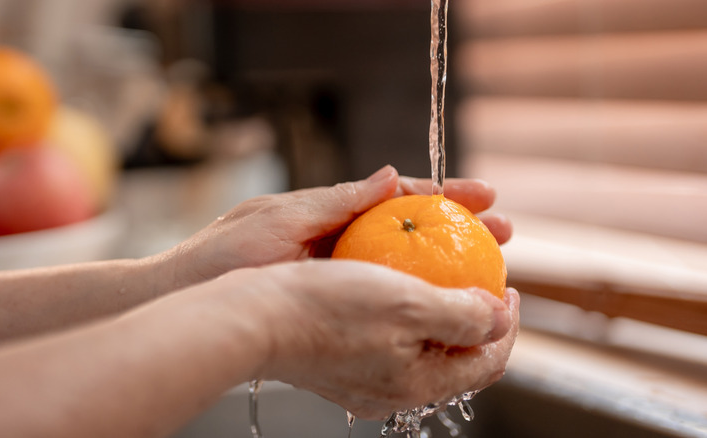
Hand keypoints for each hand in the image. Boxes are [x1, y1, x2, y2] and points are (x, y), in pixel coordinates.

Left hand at [161, 165, 511, 288]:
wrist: (193, 300)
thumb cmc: (225, 254)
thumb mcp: (284, 217)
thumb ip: (338, 199)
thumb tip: (392, 175)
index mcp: (332, 212)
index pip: (399, 197)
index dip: (444, 194)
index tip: (486, 195)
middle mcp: (341, 241)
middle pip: (412, 231)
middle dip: (460, 229)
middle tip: (505, 234)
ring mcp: (338, 275)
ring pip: (404, 268)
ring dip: (446, 267)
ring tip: (489, 274)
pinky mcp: (330, 305)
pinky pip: (380, 300)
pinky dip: (413, 301)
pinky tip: (440, 311)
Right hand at [251, 260, 518, 419]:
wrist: (255, 318)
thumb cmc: (327, 308)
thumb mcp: (409, 304)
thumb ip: (463, 315)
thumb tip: (498, 319)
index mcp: (419, 383)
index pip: (487, 362)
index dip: (508, 324)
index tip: (508, 286)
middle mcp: (395, 390)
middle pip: (456, 357)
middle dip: (476, 316)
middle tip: (481, 277)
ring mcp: (366, 379)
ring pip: (422, 346)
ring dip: (440, 310)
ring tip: (443, 274)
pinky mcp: (343, 363)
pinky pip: (390, 339)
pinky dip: (405, 312)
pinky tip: (397, 282)